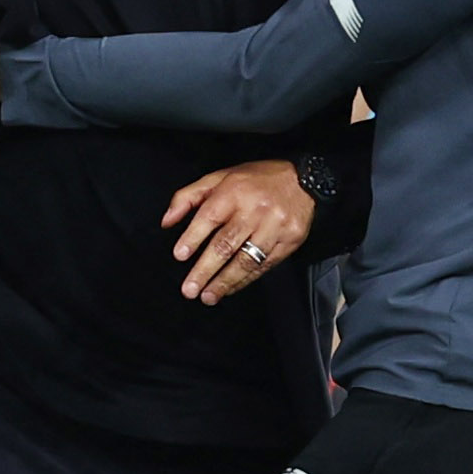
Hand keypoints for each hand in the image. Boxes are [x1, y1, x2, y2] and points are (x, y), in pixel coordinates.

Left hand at [161, 160, 312, 302]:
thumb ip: (189, 197)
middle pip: (226, 244)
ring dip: (225, 281)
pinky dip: (245, 280)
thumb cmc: (257, 180)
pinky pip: (264, 266)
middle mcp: (254, 210)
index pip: (209, 217)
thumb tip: (167, 221)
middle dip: (205, 269)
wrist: (305, 180)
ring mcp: (274, 227)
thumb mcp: (220, 178)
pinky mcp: (289, 241)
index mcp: (234, 192)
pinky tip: (231, 288)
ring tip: (208, 296)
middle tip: (189, 288)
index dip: (193, 237)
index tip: (180, 255)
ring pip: (246, 259)